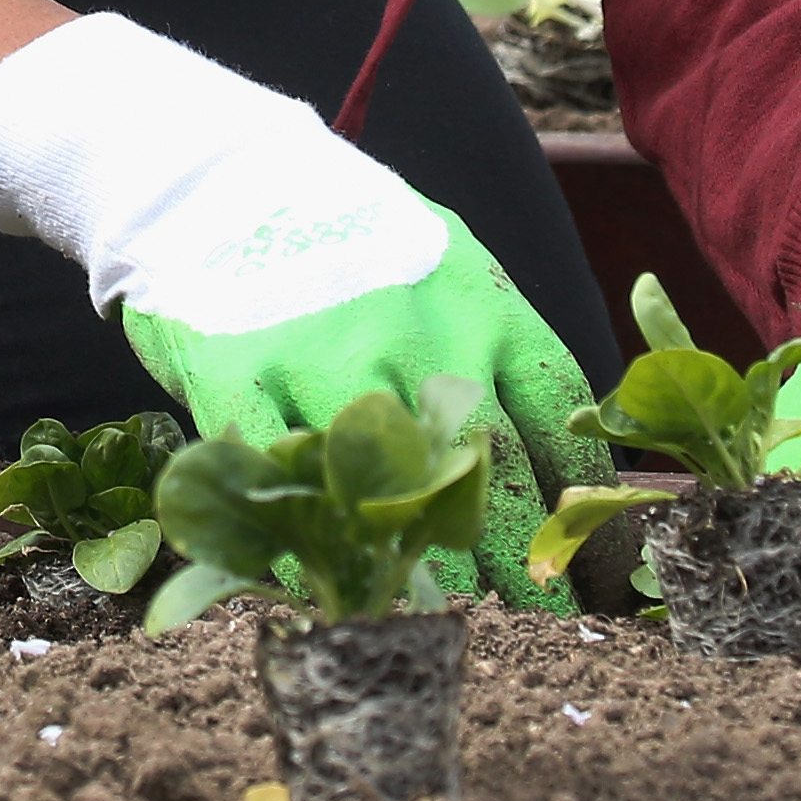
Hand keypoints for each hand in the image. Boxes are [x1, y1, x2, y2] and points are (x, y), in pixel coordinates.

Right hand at [0, 12, 594, 601]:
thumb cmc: (338, 232)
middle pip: (486, 475)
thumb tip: (569, 461)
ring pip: (387, 493)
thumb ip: (492, 345)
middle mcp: (410, 331)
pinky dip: (294, 535)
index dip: (580, 503)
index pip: (556, 418)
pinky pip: (272, 477)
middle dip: (515, 562)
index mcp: (474, 300)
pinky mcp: (233, 374)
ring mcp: (319, 356)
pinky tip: (316, 577)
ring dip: (421, 569)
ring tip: (441, 622)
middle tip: (532, 627)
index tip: (591, 570)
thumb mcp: (437, 260)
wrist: (210, 173)